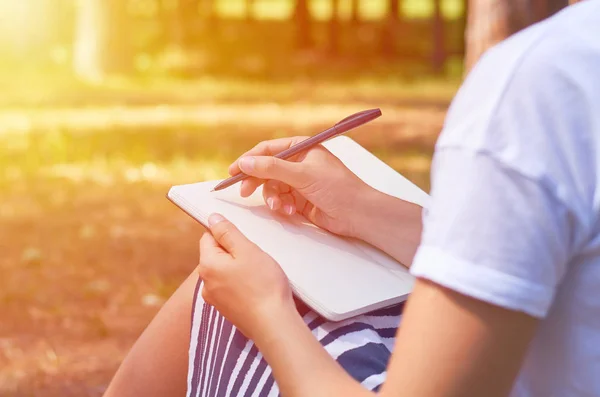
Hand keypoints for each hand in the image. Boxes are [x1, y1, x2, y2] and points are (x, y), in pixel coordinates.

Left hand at [197, 213, 296, 338]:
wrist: (273, 324)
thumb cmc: (263, 284)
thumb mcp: (247, 250)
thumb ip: (227, 233)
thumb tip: (212, 218)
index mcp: (207, 265)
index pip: (208, 238)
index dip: (226, 234)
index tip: (245, 240)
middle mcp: (205, 283)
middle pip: (216, 255)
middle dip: (234, 252)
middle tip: (255, 256)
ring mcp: (215, 299)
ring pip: (225, 272)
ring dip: (239, 268)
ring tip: (259, 273)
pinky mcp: (227, 310)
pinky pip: (231, 288)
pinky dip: (242, 284)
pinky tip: (258, 287)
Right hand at [228, 136, 371, 237]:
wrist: (358, 214)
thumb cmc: (337, 187)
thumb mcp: (302, 174)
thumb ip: (272, 168)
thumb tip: (245, 162)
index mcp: (302, 148)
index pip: (268, 149)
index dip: (249, 159)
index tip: (233, 171)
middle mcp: (299, 163)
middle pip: (267, 169)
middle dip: (256, 181)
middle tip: (243, 191)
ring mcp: (299, 182)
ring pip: (272, 187)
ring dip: (272, 198)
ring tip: (280, 206)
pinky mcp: (300, 200)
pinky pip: (281, 200)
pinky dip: (282, 206)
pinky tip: (291, 211)